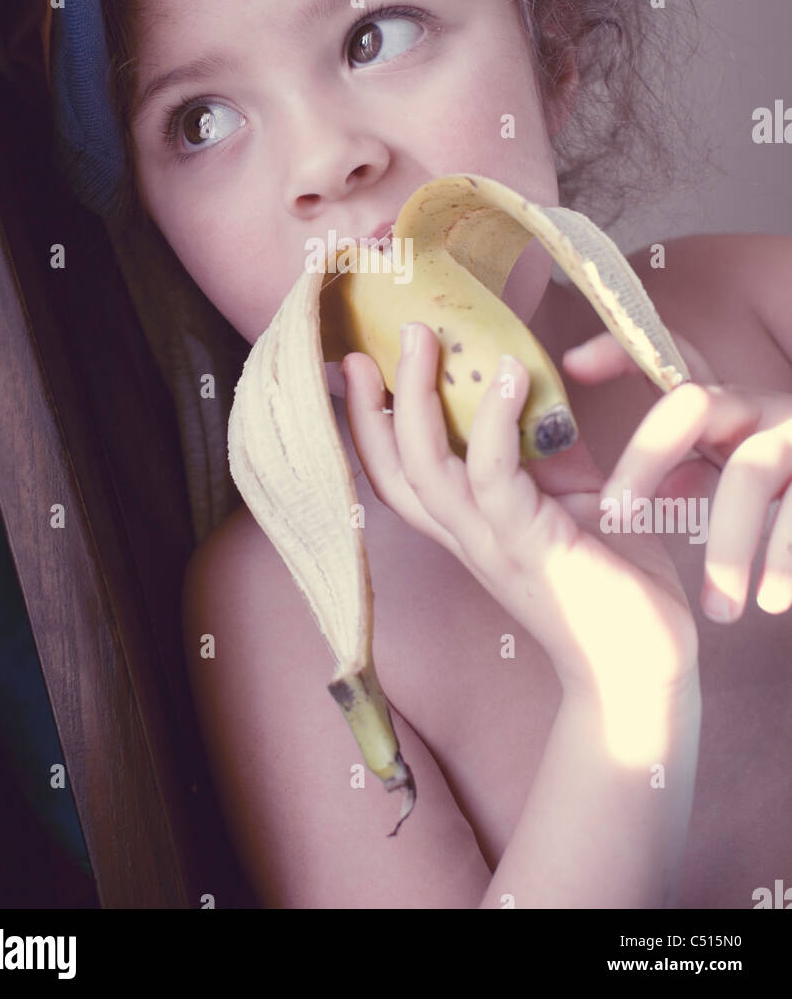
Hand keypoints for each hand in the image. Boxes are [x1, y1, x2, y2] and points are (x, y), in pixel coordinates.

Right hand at [341, 323, 698, 702]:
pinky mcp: (532, 547)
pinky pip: (496, 478)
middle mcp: (466, 536)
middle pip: (392, 469)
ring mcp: (492, 544)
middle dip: (373, 402)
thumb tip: (537, 382)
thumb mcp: (574, 495)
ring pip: (426, 469)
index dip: (367, 422)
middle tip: (381, 337)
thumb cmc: (612, 580)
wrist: (645, 665)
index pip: (395, 473)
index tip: (357, 363)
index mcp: (467, 525)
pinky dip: (496, 422)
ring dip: (417, 398)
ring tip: (428, 339)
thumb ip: (549, 446)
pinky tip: (511, 376)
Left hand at [564, 329, 791, 621]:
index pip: (668, 359)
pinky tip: (772, 604)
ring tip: (719, 610)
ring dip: (730, 544)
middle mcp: (760, 405)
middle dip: (645, 457)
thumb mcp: (736, 464)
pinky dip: (786, 560)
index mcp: (725, 403)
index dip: (621, 351)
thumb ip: (687, 467)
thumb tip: (629, 498)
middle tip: (613, 519)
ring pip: (751, 472)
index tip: (572, 364)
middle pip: (692, 403)